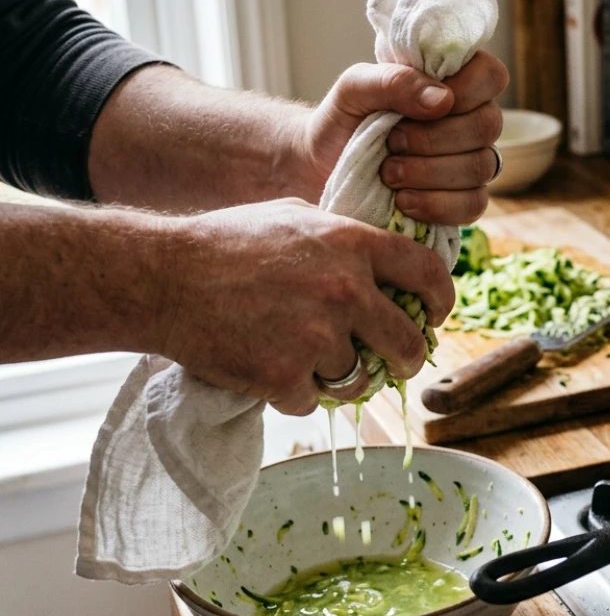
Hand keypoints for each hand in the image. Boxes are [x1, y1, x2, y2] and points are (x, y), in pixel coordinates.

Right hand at [157, 199, 454, 415]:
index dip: (441, 301)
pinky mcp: (286, 377)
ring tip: (307, 357)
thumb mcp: (296, 216)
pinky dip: (295, 392)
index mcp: (354, 245)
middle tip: (396, 362)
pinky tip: (269, 368)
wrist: (162, 278)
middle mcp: (345, 291)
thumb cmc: (226, 242)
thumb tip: (389, 259)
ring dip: (341, 375)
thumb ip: (347, 239)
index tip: (435, 316)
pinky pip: (313, 400)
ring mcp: (317, 337)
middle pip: (409, 343)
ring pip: (360, 377)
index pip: (430, 275)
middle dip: (407, 358)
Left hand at [292, 52, 509, 224]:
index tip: (425, 105)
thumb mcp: (355, 89)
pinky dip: (435, 205)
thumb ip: (394, 81)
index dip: (467, 90)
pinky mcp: (463, 201)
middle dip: (434, 138)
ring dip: (428, 172)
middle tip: (392, 141)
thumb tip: (443, 99)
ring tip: (388, 173)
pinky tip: (403, 201)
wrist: (322, 167)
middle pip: (487, 126)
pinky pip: (473, 205)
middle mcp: (471, 121)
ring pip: (480, 167)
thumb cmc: (343, 120)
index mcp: (453, 83)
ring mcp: (472, 163)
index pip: (491, 75)